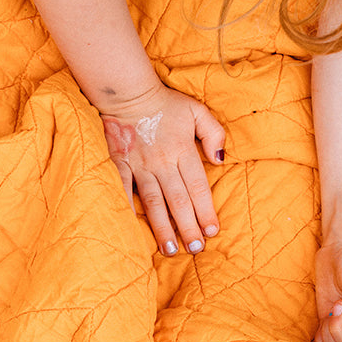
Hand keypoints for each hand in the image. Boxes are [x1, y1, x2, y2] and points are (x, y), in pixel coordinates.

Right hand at [99, 84, 225, 255]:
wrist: (128, 92)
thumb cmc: (165, 103)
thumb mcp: (197, 111)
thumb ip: (213, 133)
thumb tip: (221, 159)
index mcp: (183, 150)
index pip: (198, 187)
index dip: (205, 211)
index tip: (211, 231)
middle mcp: (163, 161)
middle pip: (178, 200)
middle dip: (188, 227)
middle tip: (195, 249)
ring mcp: (140, 165)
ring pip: (154, 202)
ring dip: (163, 227)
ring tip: (171, 249)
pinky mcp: (120, 164)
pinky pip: (123, 190)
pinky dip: (128, 209)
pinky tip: (133, 230)